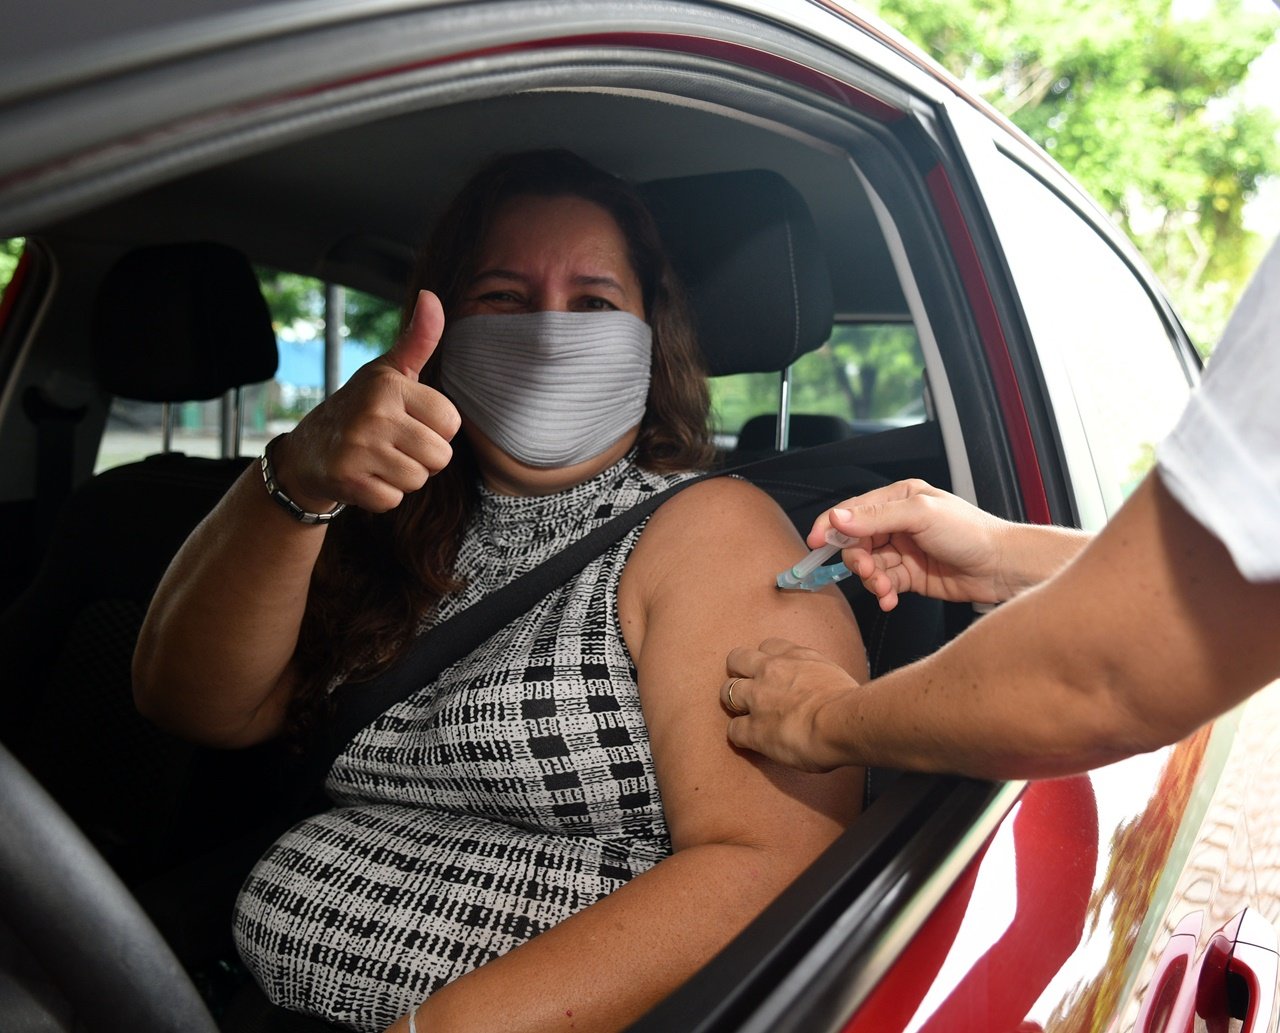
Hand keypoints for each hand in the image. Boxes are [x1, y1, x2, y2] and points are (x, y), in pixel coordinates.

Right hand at [272, 291, 461, 512]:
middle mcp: (373, 413)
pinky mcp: (346, 480)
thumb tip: (433, 296)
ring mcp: (358, 448)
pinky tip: (363, 477)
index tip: (408, 422)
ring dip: (402, 477)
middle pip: (439, 457)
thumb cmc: (360, 408)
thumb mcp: (388, 372)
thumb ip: (418, 339)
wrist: (306, 452)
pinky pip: (392, 500)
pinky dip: (381, 496)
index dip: (435, 430)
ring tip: (377, 460)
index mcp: (389, 385)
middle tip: (392, 446)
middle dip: (422, 458)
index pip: (451, 423)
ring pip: (417, 480)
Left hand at [720, 638, 862, 771]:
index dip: (766, 659)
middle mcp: (770, 671)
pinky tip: (751, 742)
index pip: (768, 646)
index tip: (771, 672)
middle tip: (750, 690)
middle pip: (737, 659)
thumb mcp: (833, 673)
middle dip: (739, 673)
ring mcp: (757, 699)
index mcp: (794, 656)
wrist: (843, 722)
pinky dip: (740, 737)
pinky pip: (733, 731)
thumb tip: (820, 686)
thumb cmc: (850, 702)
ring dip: (734, 703)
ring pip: (727, 691)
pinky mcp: (753, 729)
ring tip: (746, 715)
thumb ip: (816, 673)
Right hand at [810, 479, 1014, 611]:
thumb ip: (875, 517)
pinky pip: (882, 584)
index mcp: (898, 498)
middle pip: (856, 541)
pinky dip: (882, 593)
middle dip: (858, 559)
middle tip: (869, 571)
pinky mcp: (909, 576)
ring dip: (872, 580)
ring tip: (887, 589)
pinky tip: (890, 599)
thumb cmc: (971, 532)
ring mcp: (903, 551)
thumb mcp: (919, 515)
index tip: (815, 543)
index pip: (852, 510)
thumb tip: (836, 518)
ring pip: (868, 566)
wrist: (1002, 567)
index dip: (830, 525)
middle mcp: (898, 523)